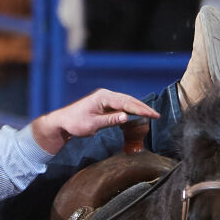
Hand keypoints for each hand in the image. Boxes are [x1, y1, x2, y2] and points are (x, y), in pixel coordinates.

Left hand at [29, 88, 156, 153]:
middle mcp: (106, 95)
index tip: (152, 115)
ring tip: (151, 115)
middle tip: (156, 115)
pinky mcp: (105, 104)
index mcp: (103, 97)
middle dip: (143, 108)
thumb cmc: (75, 123)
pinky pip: (121, 106)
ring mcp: (106, 99)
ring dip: (138, 108)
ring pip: (126, 102)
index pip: (126, 103)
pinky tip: (138, 115)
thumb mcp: (92, 124)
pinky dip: (130, 110)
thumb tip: (126, 117)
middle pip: (129, 100)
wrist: (62, 122)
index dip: (140, 109)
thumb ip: (109, 120)